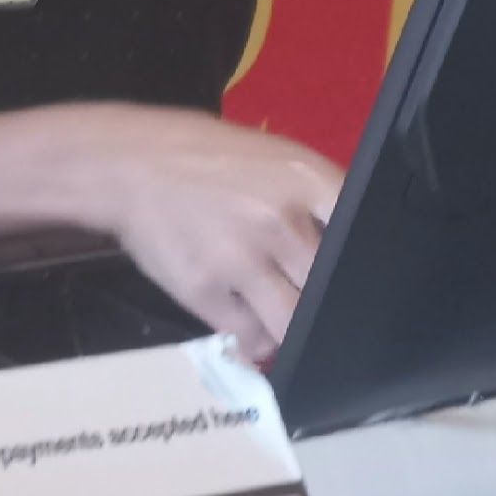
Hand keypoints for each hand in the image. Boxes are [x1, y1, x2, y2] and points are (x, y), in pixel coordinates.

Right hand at [86, 108, 342, 357]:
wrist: (127, 163)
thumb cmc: (204, 158)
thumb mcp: (272, 159)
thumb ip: (313, 199)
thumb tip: (351, 255)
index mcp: (304, 177)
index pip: (363, 234)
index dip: (368, 265)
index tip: (361, 280)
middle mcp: (279, 219)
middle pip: (330, 288)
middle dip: (324, 299)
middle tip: (312, 300)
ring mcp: (241, 258)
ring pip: (294, 324)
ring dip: (292, 327)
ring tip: (280, 316)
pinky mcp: (205, 291)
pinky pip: (250, 338)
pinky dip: (255, 338)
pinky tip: (247, 319)